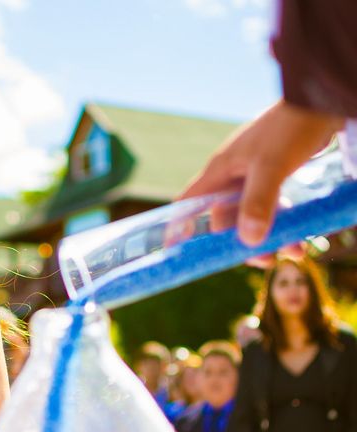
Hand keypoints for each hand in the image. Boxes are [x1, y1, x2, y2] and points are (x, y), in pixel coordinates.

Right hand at [180, 99, 343, 245]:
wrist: (320, 102)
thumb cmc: (289, 129)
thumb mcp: (271, 167)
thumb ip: (257, 203)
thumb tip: (248, 242)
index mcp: (220, 171)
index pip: (188, 203)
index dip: (179, 226)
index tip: (179, 250)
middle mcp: (232, 176)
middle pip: (227, 218)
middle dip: (242, 241)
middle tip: (265, 260)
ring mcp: (254, 176)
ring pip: (254, 215)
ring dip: (271, 235)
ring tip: (295, 251)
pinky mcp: (276, 176)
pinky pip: (274, 207)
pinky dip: (285, 222)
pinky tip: (302, 235)